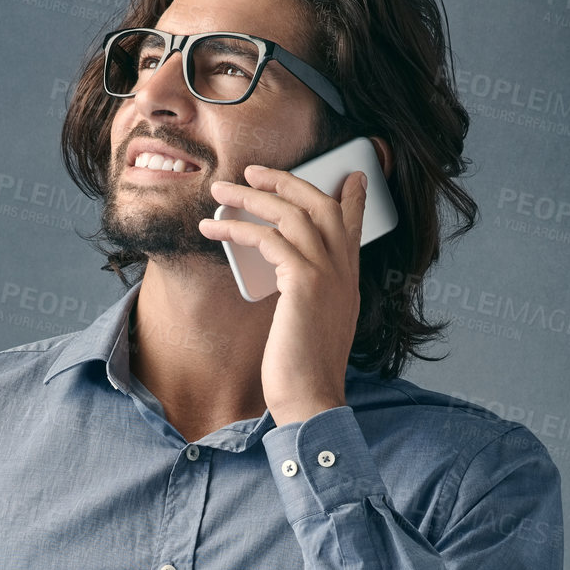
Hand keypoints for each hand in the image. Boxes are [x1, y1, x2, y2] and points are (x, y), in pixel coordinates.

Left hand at [197, 163, 365, 425]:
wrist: (311, 398)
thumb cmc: (303, 368)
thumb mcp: (314, 322)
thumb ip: (309, 292)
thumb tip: (289, 275)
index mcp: (349, 279)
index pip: (354, 225)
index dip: (350, 196)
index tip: (349, 174)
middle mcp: (344, 271)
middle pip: (321, 205)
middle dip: (287, 181)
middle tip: (255, 171)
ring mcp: (328, 274)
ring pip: (292, 214)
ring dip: (253, 196)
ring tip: (222, 190)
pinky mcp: (305, 283)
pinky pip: (269, 239)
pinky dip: (239, 227)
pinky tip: (215, 227)